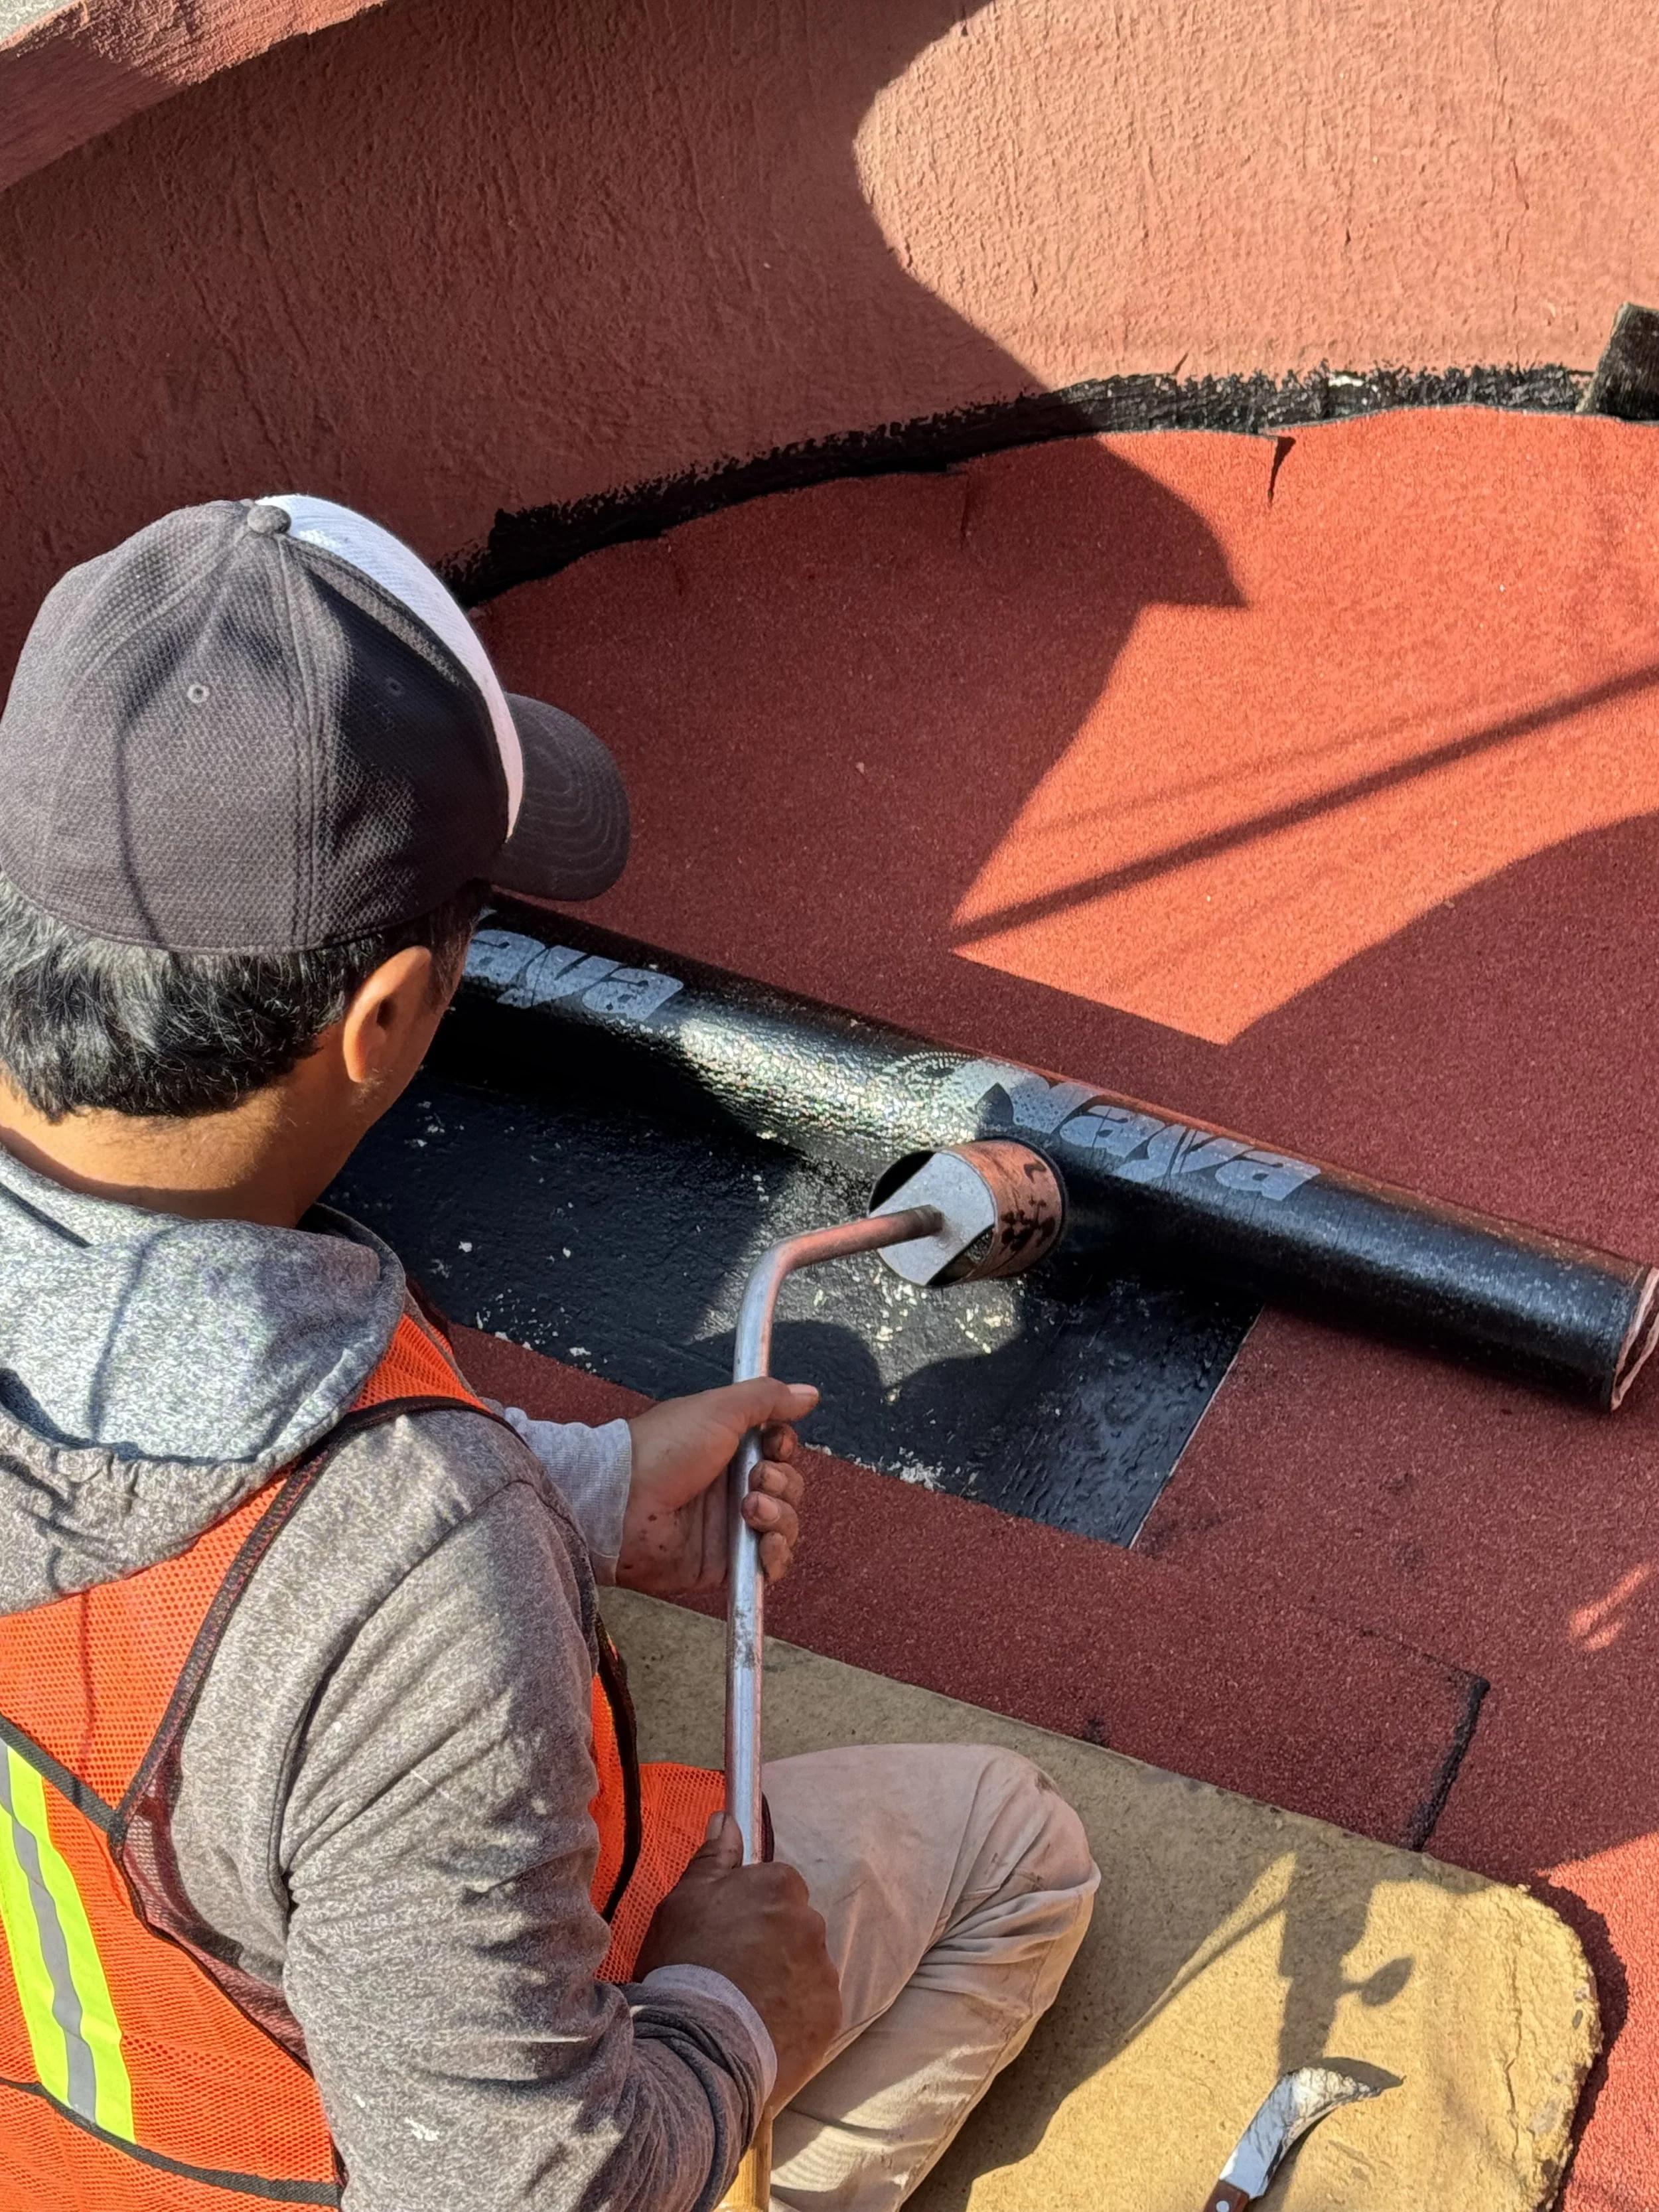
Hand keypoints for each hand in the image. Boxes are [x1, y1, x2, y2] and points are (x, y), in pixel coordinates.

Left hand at [619, 1380, 816, 1595]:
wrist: (622, 1504)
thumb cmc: (663, 1448)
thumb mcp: (719, 1409)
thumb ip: (767, 1398)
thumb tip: (809, 1393)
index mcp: (728, 1448)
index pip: (779, 1450)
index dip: (785, 1449)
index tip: (774, 1446)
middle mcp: (731, 1486)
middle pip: (788, 1487)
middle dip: (783, 1482)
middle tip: (755, 1479)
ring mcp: (728, 1526)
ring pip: (785, 1524)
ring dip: (780, 1516)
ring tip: (751, 1510)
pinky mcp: (724, 1563)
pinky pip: (769, 1564)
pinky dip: (776, 1556)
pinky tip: (764, 1545)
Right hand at [636, 1813, 839, 2108]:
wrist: (698, 2047)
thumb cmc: (685, 1964)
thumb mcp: (684, 1900)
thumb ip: (713, 1857)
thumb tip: (727, 1820)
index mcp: (780, 1886)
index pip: (776, 1885)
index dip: (750, 1908)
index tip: (727, 1932)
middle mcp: (812, 1922)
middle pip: (794, 1924)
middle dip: (771, 1941)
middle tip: (731, 1970)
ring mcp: (824, 1971)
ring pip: (805, 1964)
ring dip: (784, 1977)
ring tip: (743, 2005)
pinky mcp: (830, 2016)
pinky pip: (813, 2005)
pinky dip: (794, 2013)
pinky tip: (761, 2026)